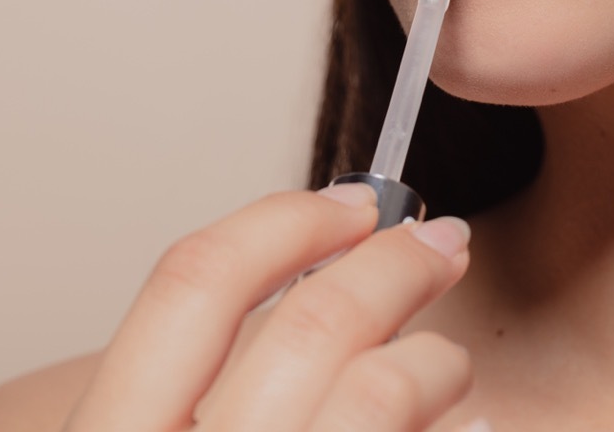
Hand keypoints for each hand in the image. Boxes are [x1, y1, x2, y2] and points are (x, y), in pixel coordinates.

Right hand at [63, 182, 480, 431]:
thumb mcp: (152, 431)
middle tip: (439, 245)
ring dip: (434, 358)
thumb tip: (311, 286)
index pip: (195, 283)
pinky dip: (450, 426)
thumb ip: (192, 386)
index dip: (283, 222)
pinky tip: (462, 427)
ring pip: (380, 392)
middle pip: (311, 323)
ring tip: (447, 362)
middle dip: (393, 264)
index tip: (352, 204)